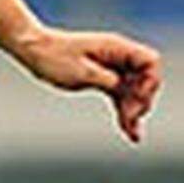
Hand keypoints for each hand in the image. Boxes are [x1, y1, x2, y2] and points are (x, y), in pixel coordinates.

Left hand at [15, 26, 162, 143]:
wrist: (33, 51)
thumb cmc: (53, 57)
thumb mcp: (80, 72)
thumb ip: (106, 79)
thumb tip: (123, 87)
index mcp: (115, 48)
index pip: (149, 61)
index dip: (149, 81)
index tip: (136, 96)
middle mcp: (118, 57)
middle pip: (144, 80)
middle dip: (140, 100)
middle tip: (128, 118)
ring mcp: (111, 69)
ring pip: (132, 92)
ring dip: (133, 112)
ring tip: (132, 134)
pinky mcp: (102, 80)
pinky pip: (119, 97)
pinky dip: (123, 112)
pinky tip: (128, 131)